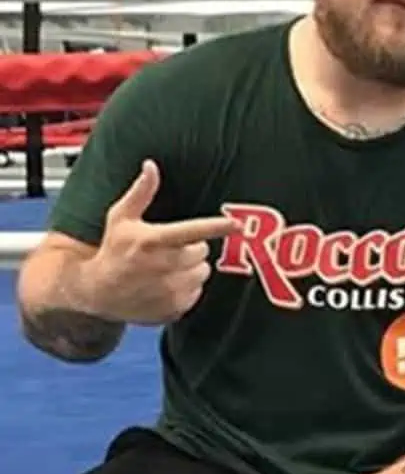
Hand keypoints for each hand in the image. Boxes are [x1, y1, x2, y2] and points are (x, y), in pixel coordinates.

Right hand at [84, 159, 239, 324]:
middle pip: (202, 252)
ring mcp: (169, 290)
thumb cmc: (112, 250)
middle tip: (170, 250)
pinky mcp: (173, 308)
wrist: (96, 293)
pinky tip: (165, 286)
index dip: (218, 227)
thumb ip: (141, 192)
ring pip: (202, 273)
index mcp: (153, 240)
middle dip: (191, 249)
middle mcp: (163, 266)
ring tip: (167, 268)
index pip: (194, 231)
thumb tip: (151, 165)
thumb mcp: (120, 218)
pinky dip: (186, 289)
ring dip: (191, 269)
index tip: (237, 224)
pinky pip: (197, 293)